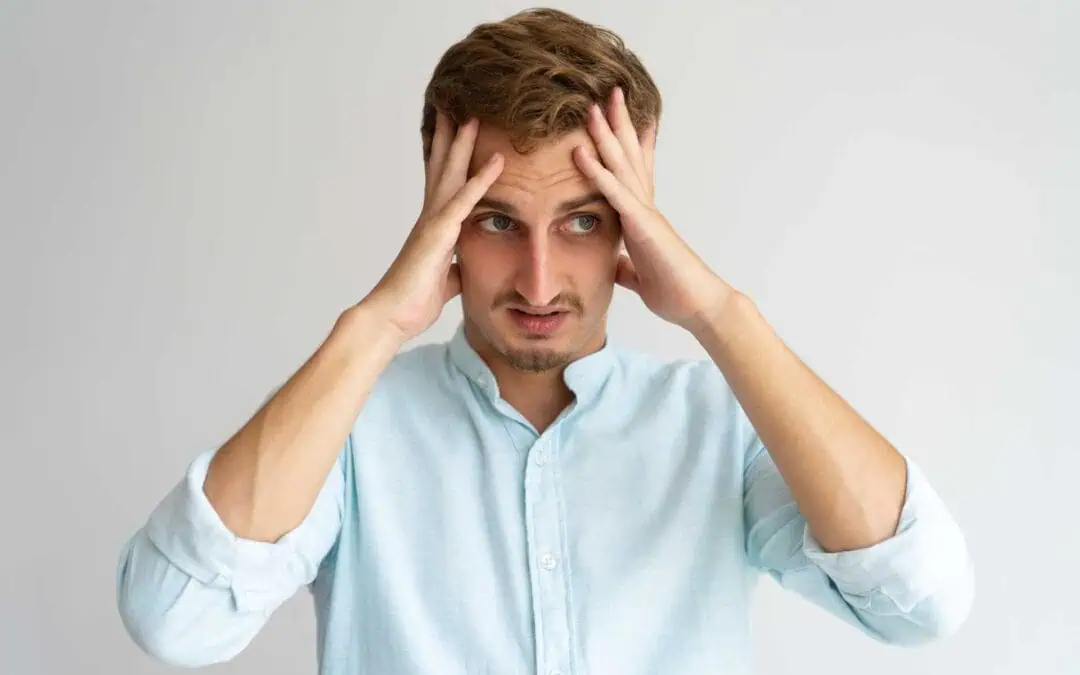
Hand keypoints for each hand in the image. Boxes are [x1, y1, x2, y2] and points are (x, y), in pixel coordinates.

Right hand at [365, 113, 503, 340]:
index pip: (443, 183)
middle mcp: (431, 217)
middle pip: (442, 167)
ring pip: (450, 174)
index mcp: (433, 227)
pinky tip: (497, 161)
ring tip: (474, 115)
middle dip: (451, 136)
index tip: (455, 130)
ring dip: (463, 144)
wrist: (390, 317)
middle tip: (458, 105)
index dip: (449, 156)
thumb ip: (456, 266)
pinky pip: (464, 201)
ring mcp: (433, 223)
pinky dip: (481, 180)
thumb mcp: (445, 280)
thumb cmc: (412, 302)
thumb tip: (465, 266)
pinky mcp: (438, 235)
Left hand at [572, 87, 734, 330]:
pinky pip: (617, 194)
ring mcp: (647, 214)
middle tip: (607, 93)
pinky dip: (598, 173)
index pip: (633, 173)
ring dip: (606, 136)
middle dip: (618, 125)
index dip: (626, 145)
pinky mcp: (645, 227)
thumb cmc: (674, 292)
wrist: (699, 307)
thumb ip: (626, 265)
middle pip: (630, 157)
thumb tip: (615, 264)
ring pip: (623, 166)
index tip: (618, 119)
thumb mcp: (639, 275)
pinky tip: (583, 154)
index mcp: (643, 217)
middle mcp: (646, 208)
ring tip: (592, 107)